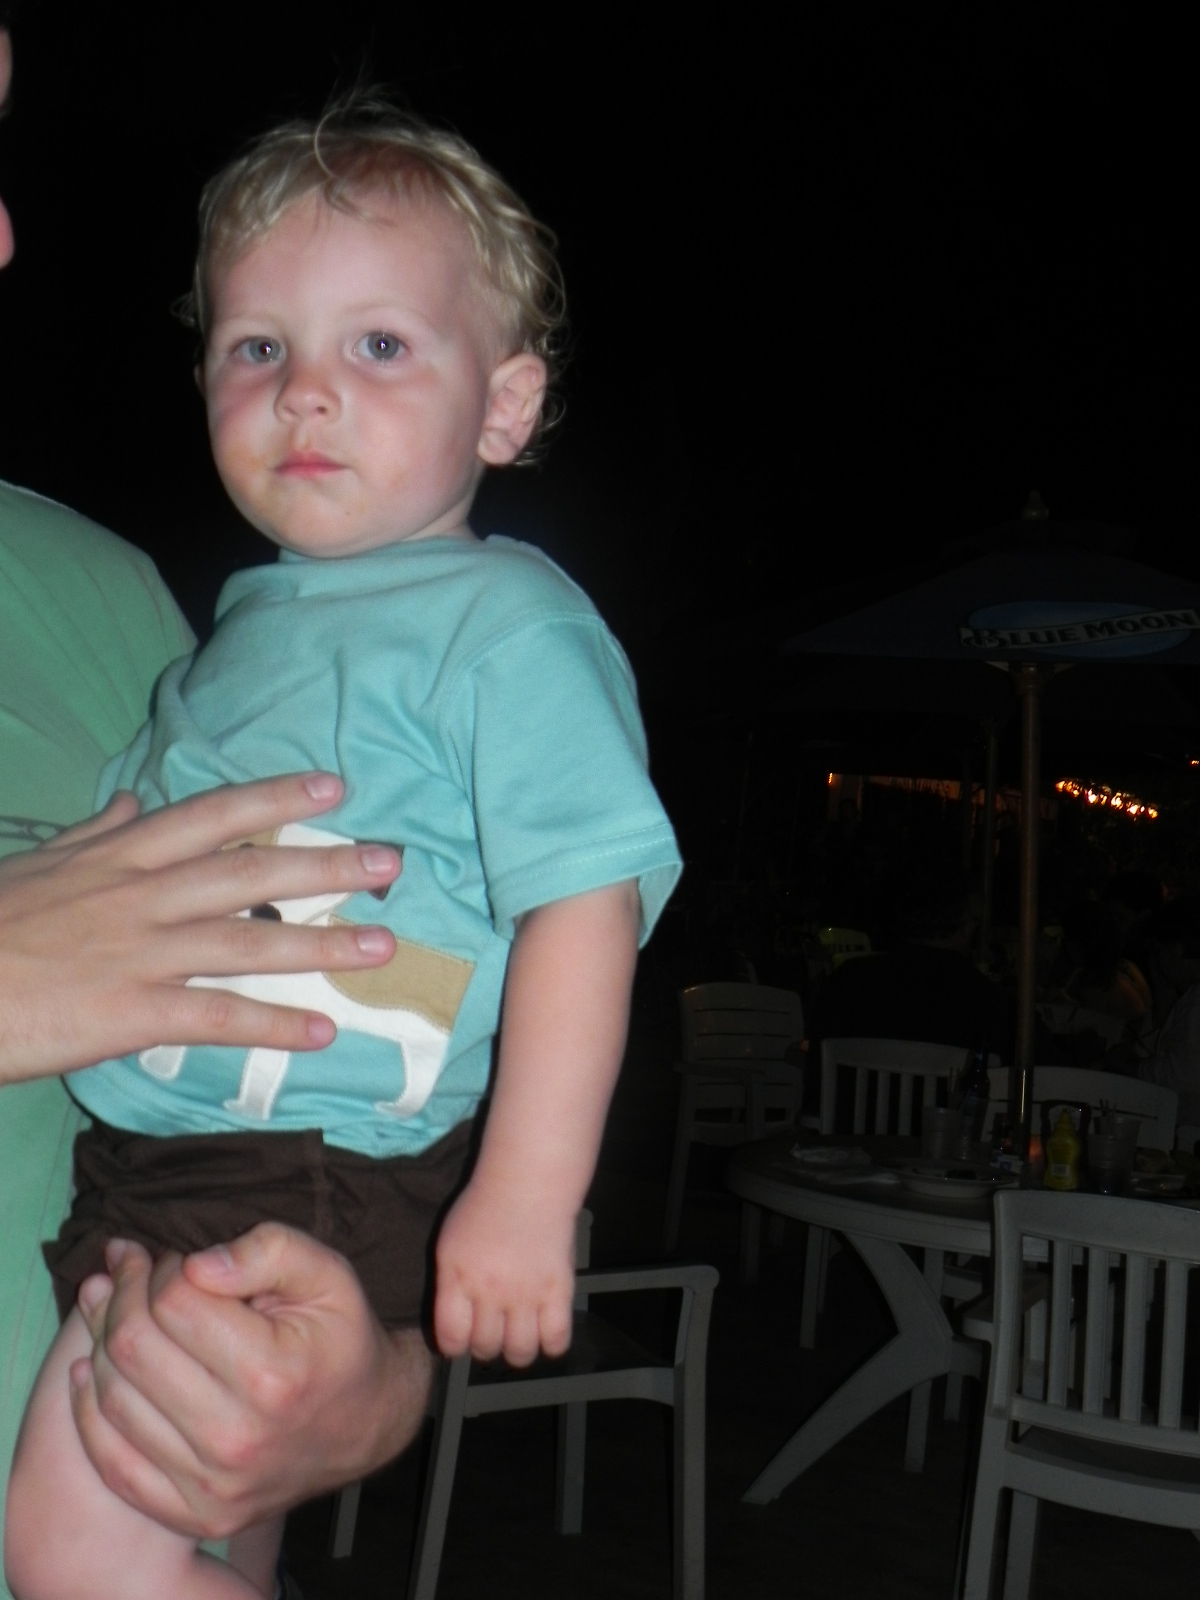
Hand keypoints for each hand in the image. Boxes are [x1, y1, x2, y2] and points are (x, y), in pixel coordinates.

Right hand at [0, 773, 399, 1082]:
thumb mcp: (38, 864)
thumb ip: (94, 835)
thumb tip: (132, 805)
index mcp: (118, 856)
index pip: (211, 816)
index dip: (275, 799)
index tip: (334, 789)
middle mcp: (139, 895)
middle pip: (247, 872)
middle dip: (324, 865)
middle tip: (392, 862)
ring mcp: (137, 953)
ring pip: (245, 942)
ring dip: (320, 945)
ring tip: (383, 947)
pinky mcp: (126, 1013)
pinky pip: (214, 1017)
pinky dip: (272, 1025)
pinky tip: (322, 1032)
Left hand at [70, 1225, 433, 1538]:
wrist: (365, 1424)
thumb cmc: (340, 1338)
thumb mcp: (328, 1273)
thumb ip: (268, 1250)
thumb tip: (196, 1264)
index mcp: (273, 1375)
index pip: (175, 1305)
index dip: (162, 1268)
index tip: (168, 1256)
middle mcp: (237, 1438)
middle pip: (135, 1348)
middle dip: (121, 1294)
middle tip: (126, 1269)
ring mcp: (212, 1485)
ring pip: (114, 1399)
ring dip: (99, 1341)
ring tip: (106, 1305)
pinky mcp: (194, 1514)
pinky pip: (112, 1463)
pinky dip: (89, 1412)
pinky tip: (91, 1371)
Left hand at [434, 1176, 574, 1366]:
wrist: (528, 1182)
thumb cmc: (486, 1207)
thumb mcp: (449, 1244)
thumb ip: (449, 1285)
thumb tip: (454, 1324)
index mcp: (458, 1278)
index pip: (451, 1338)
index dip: (455, 1347)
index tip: (461, 1340)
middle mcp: (490, 1291)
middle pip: (485, 1348)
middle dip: (486, 1345)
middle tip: (493, 1330)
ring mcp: (526, 1293)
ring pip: (520, 1353)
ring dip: (517, 1349)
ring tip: (518, 1332)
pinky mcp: (559, 1290)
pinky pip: (556, 1340)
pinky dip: (551, 1343)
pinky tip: (546, 1328)